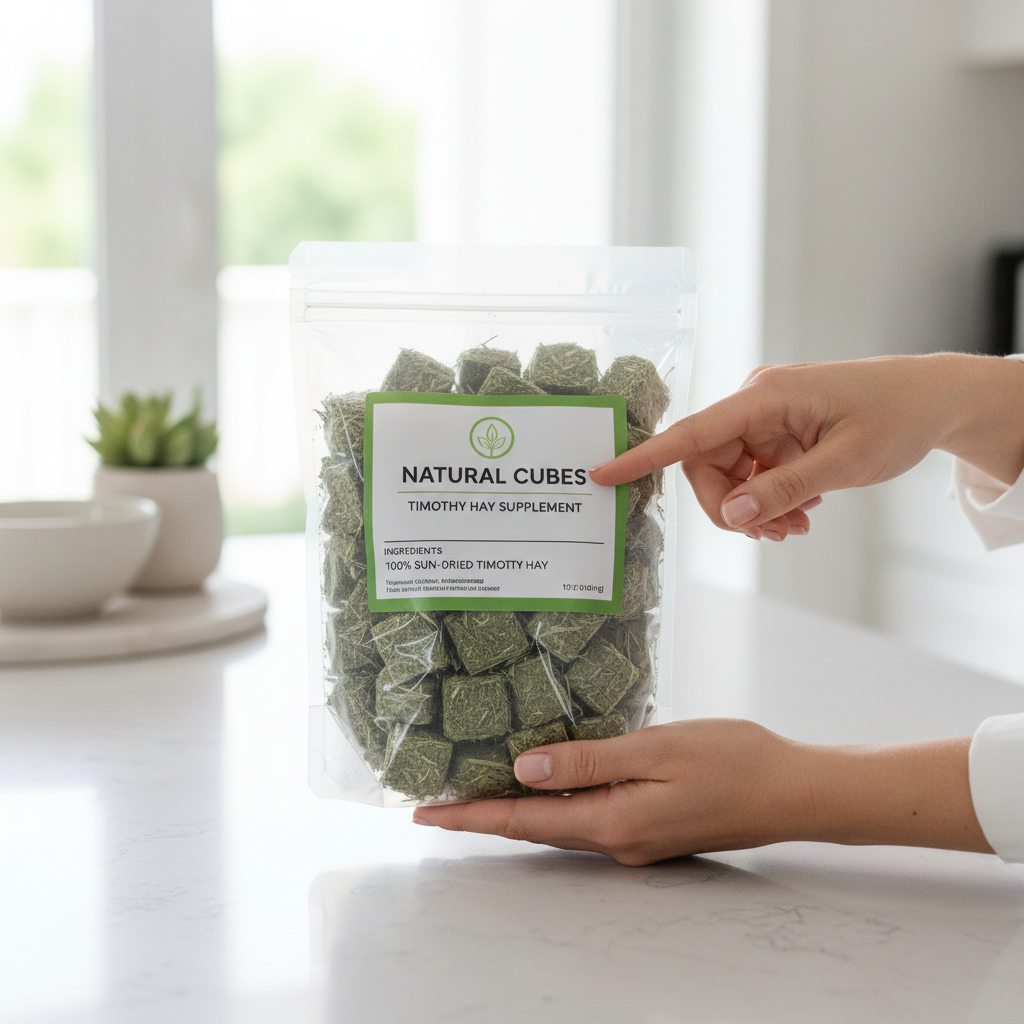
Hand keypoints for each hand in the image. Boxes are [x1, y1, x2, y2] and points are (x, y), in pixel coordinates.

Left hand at [412, 721, 989, 863]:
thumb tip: (525, 771)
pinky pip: (586, 818)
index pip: (523, 820)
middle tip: (438, 805)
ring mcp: (636, 838)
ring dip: (516, 811)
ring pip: (558, 825)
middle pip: (534, 828)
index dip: (472, 816)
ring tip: (478, 791)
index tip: (426, 815)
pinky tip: (548, 784)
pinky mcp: (651, 827)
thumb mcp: (656, 750)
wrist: (793, 790)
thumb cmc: (731, 760)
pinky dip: (555, 805)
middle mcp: (617, 838)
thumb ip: (589, 762)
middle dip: (484, 816)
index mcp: (612, 821)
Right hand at [590, 354, 1023, 539]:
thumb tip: (735, 515)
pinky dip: (769, 501)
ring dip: (754, 510)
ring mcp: (764, 420)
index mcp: (765, 396)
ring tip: (796, 528)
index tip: (603, 474)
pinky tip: (801, 515)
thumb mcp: (845, 462)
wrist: (933, 401)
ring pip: (728, 477)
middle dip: (731, 508)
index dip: (644, 457)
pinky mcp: (775, 434)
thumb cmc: (897, 416)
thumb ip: (785, 489)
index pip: (691, 432)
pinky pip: (752, 475)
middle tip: (772, 534)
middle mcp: (755, 403)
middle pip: (707, 466)